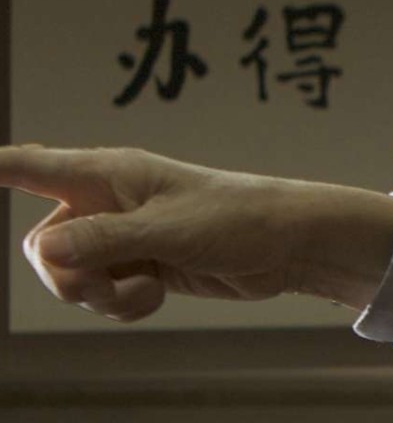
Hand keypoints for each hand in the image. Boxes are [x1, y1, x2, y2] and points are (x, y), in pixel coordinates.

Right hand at [3, 146, 392, 321]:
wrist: (284, 244)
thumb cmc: (236, 217)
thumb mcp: (168, 230)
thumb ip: (104, 240)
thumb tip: (43, 252)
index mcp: (108, 174)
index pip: (30, 166)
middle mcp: (105, 202)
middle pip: (42, 248)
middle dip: (71, 277)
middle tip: (117, 279)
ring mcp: (120, 236)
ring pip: (71, 279)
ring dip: (103, 296)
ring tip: (148, 285)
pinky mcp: (137, 265)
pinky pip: (101, 297)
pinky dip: (123, 305)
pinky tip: (157, 293)